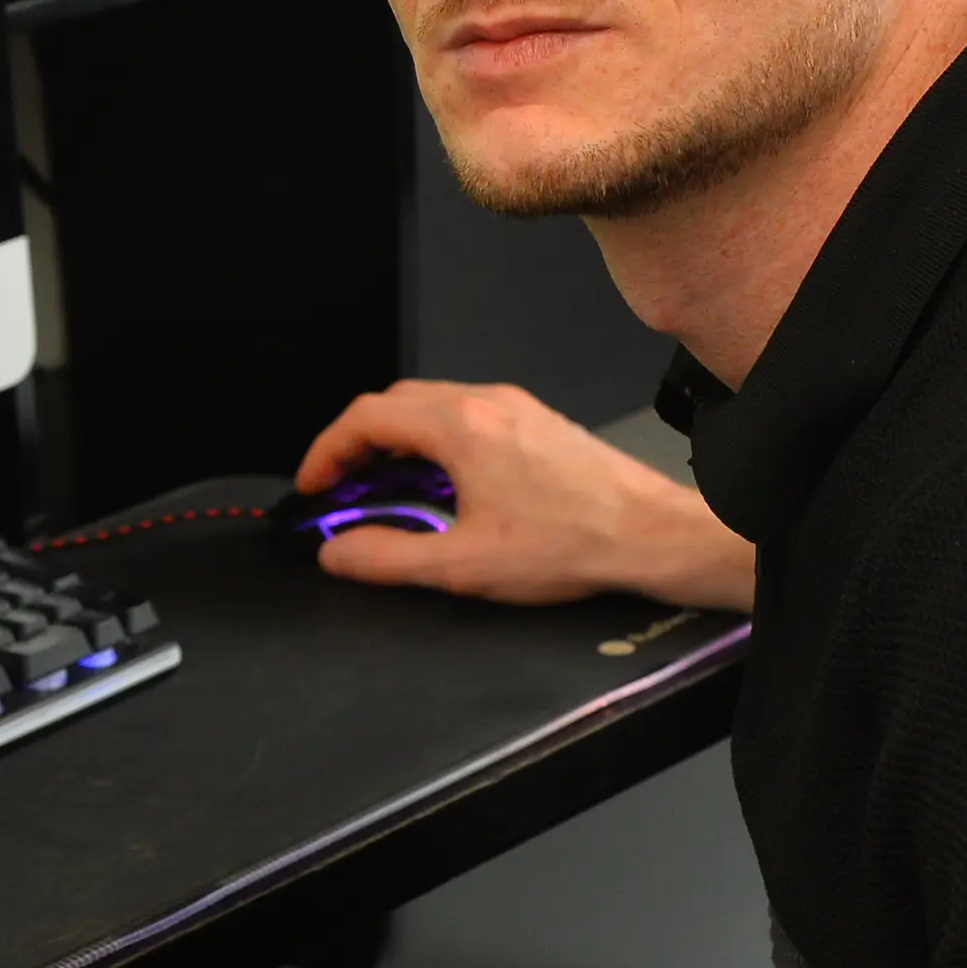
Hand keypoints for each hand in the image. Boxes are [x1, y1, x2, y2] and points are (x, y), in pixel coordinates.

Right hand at [293, 379, 755, 610]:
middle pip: (394, 402)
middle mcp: (487, 403)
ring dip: (396, 440)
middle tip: (340, 484)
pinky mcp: (537, 423)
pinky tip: (442, 484)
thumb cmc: (575, 542)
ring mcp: (515, 408)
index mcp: (461, 426)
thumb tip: (339, 552)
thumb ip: (388, 558)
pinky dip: (434, 440)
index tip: (315, 485)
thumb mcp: (464, 564)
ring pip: (432, 404)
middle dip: (356, 442)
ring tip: (385, 487)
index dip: (326, 451)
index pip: (366, 417)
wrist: (651, 535)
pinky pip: (467, 415)